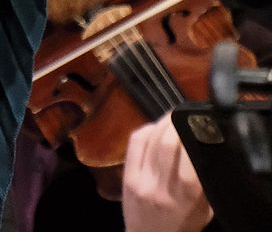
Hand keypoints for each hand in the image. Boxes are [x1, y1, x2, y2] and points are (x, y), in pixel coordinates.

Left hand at [122, 114, 212, 231]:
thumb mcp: (203, 210)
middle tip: (187, 112)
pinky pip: (134, 143)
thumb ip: (204, 182)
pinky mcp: (125, 175)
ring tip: (173, 115)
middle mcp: (158, 187)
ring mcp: (138, 180)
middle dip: (176, 123)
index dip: (195, 138)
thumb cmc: (183, 225)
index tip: (203, 125)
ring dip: (161, 122)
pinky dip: (146, 129)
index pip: (188, 162)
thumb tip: (208, 149)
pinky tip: (156, 126)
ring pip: (148, 140)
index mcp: (182, 199)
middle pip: (165, 145)